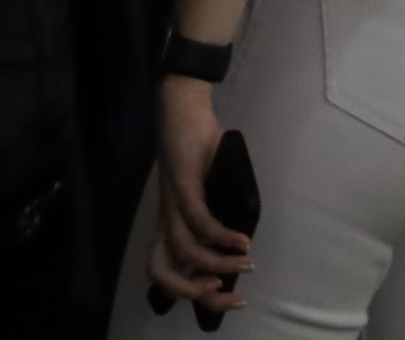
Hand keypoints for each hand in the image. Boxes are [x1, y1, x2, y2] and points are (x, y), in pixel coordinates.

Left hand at [148, 77, 251, 312]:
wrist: (185, 109)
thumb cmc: (200, 151)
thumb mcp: (213, 193)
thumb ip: (221, 216)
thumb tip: (243, 245)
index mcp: (171, 224)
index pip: (164, 273)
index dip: (191, 294)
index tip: (229, 294)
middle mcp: (166, 218)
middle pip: (159, 272)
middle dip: (195, 293)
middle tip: (231, 293)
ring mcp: (171, 201)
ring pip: (182, 250)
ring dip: (217, 265)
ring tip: (245, 262)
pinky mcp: (181, 182)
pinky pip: (197, 219)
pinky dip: (221, 235)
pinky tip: (242, 239)